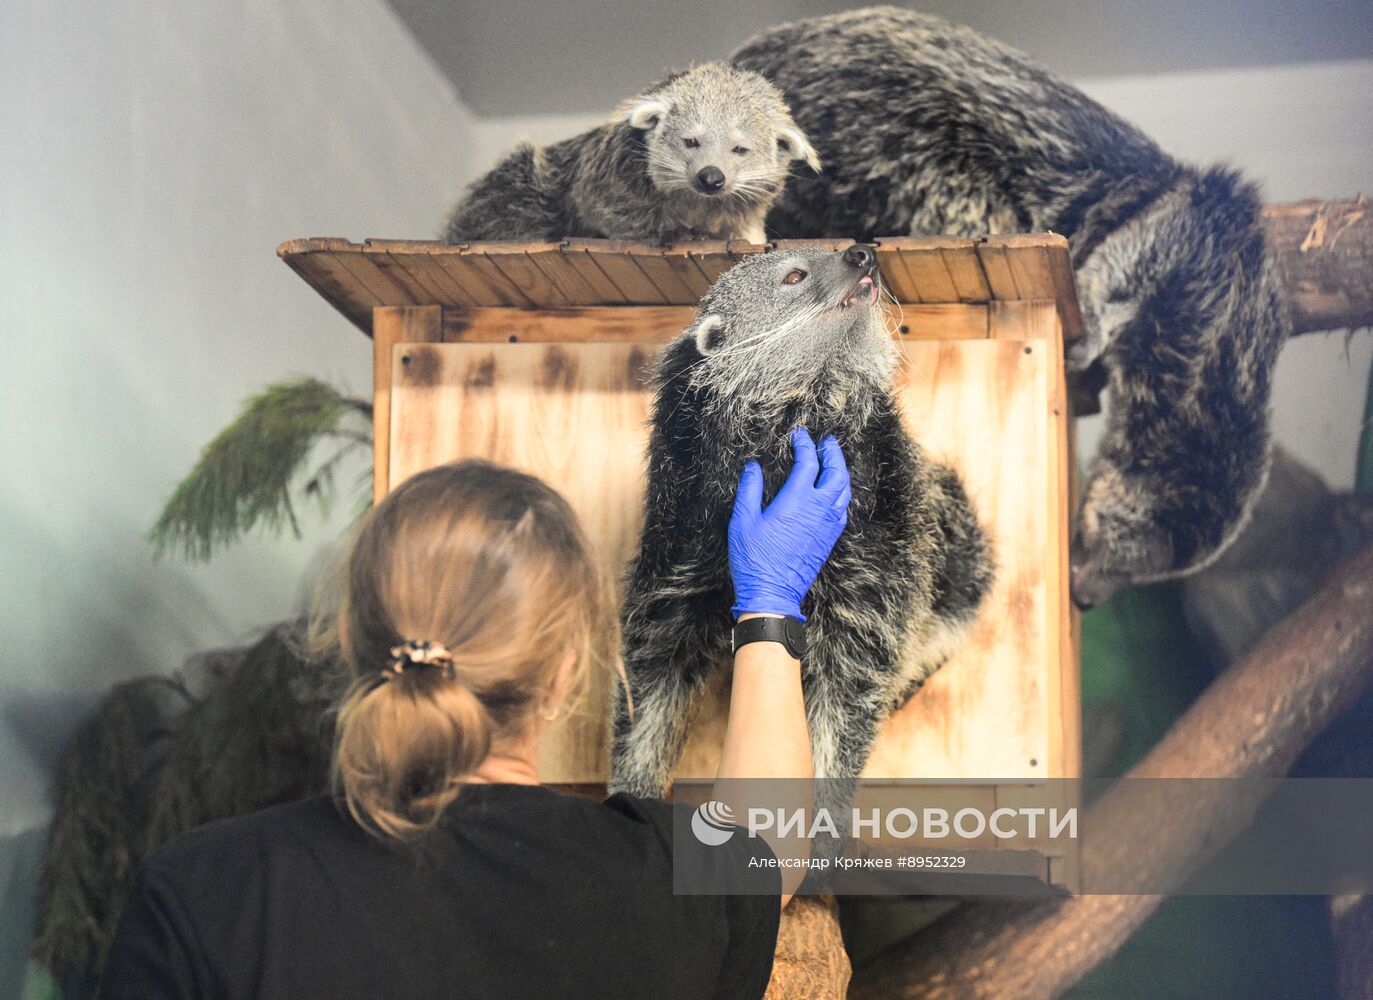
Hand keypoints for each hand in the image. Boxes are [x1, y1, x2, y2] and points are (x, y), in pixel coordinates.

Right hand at [728, 428, 851, 620]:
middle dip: (832, 453)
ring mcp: (828, 524)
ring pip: (844, 490)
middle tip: (826, 442)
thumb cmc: (754, 558)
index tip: (799, 435)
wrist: (772, 593)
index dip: (805, 444)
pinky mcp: (830, 538)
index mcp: (797, 499)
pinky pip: (843, 508)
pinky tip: (833, 492)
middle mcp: (819, 509)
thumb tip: (753, 467)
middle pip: (836, 471)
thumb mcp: (742, 520)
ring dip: (841, 471)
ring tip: (833, 461)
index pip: (809, 461)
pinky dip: (841, 492)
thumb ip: (749, 489)